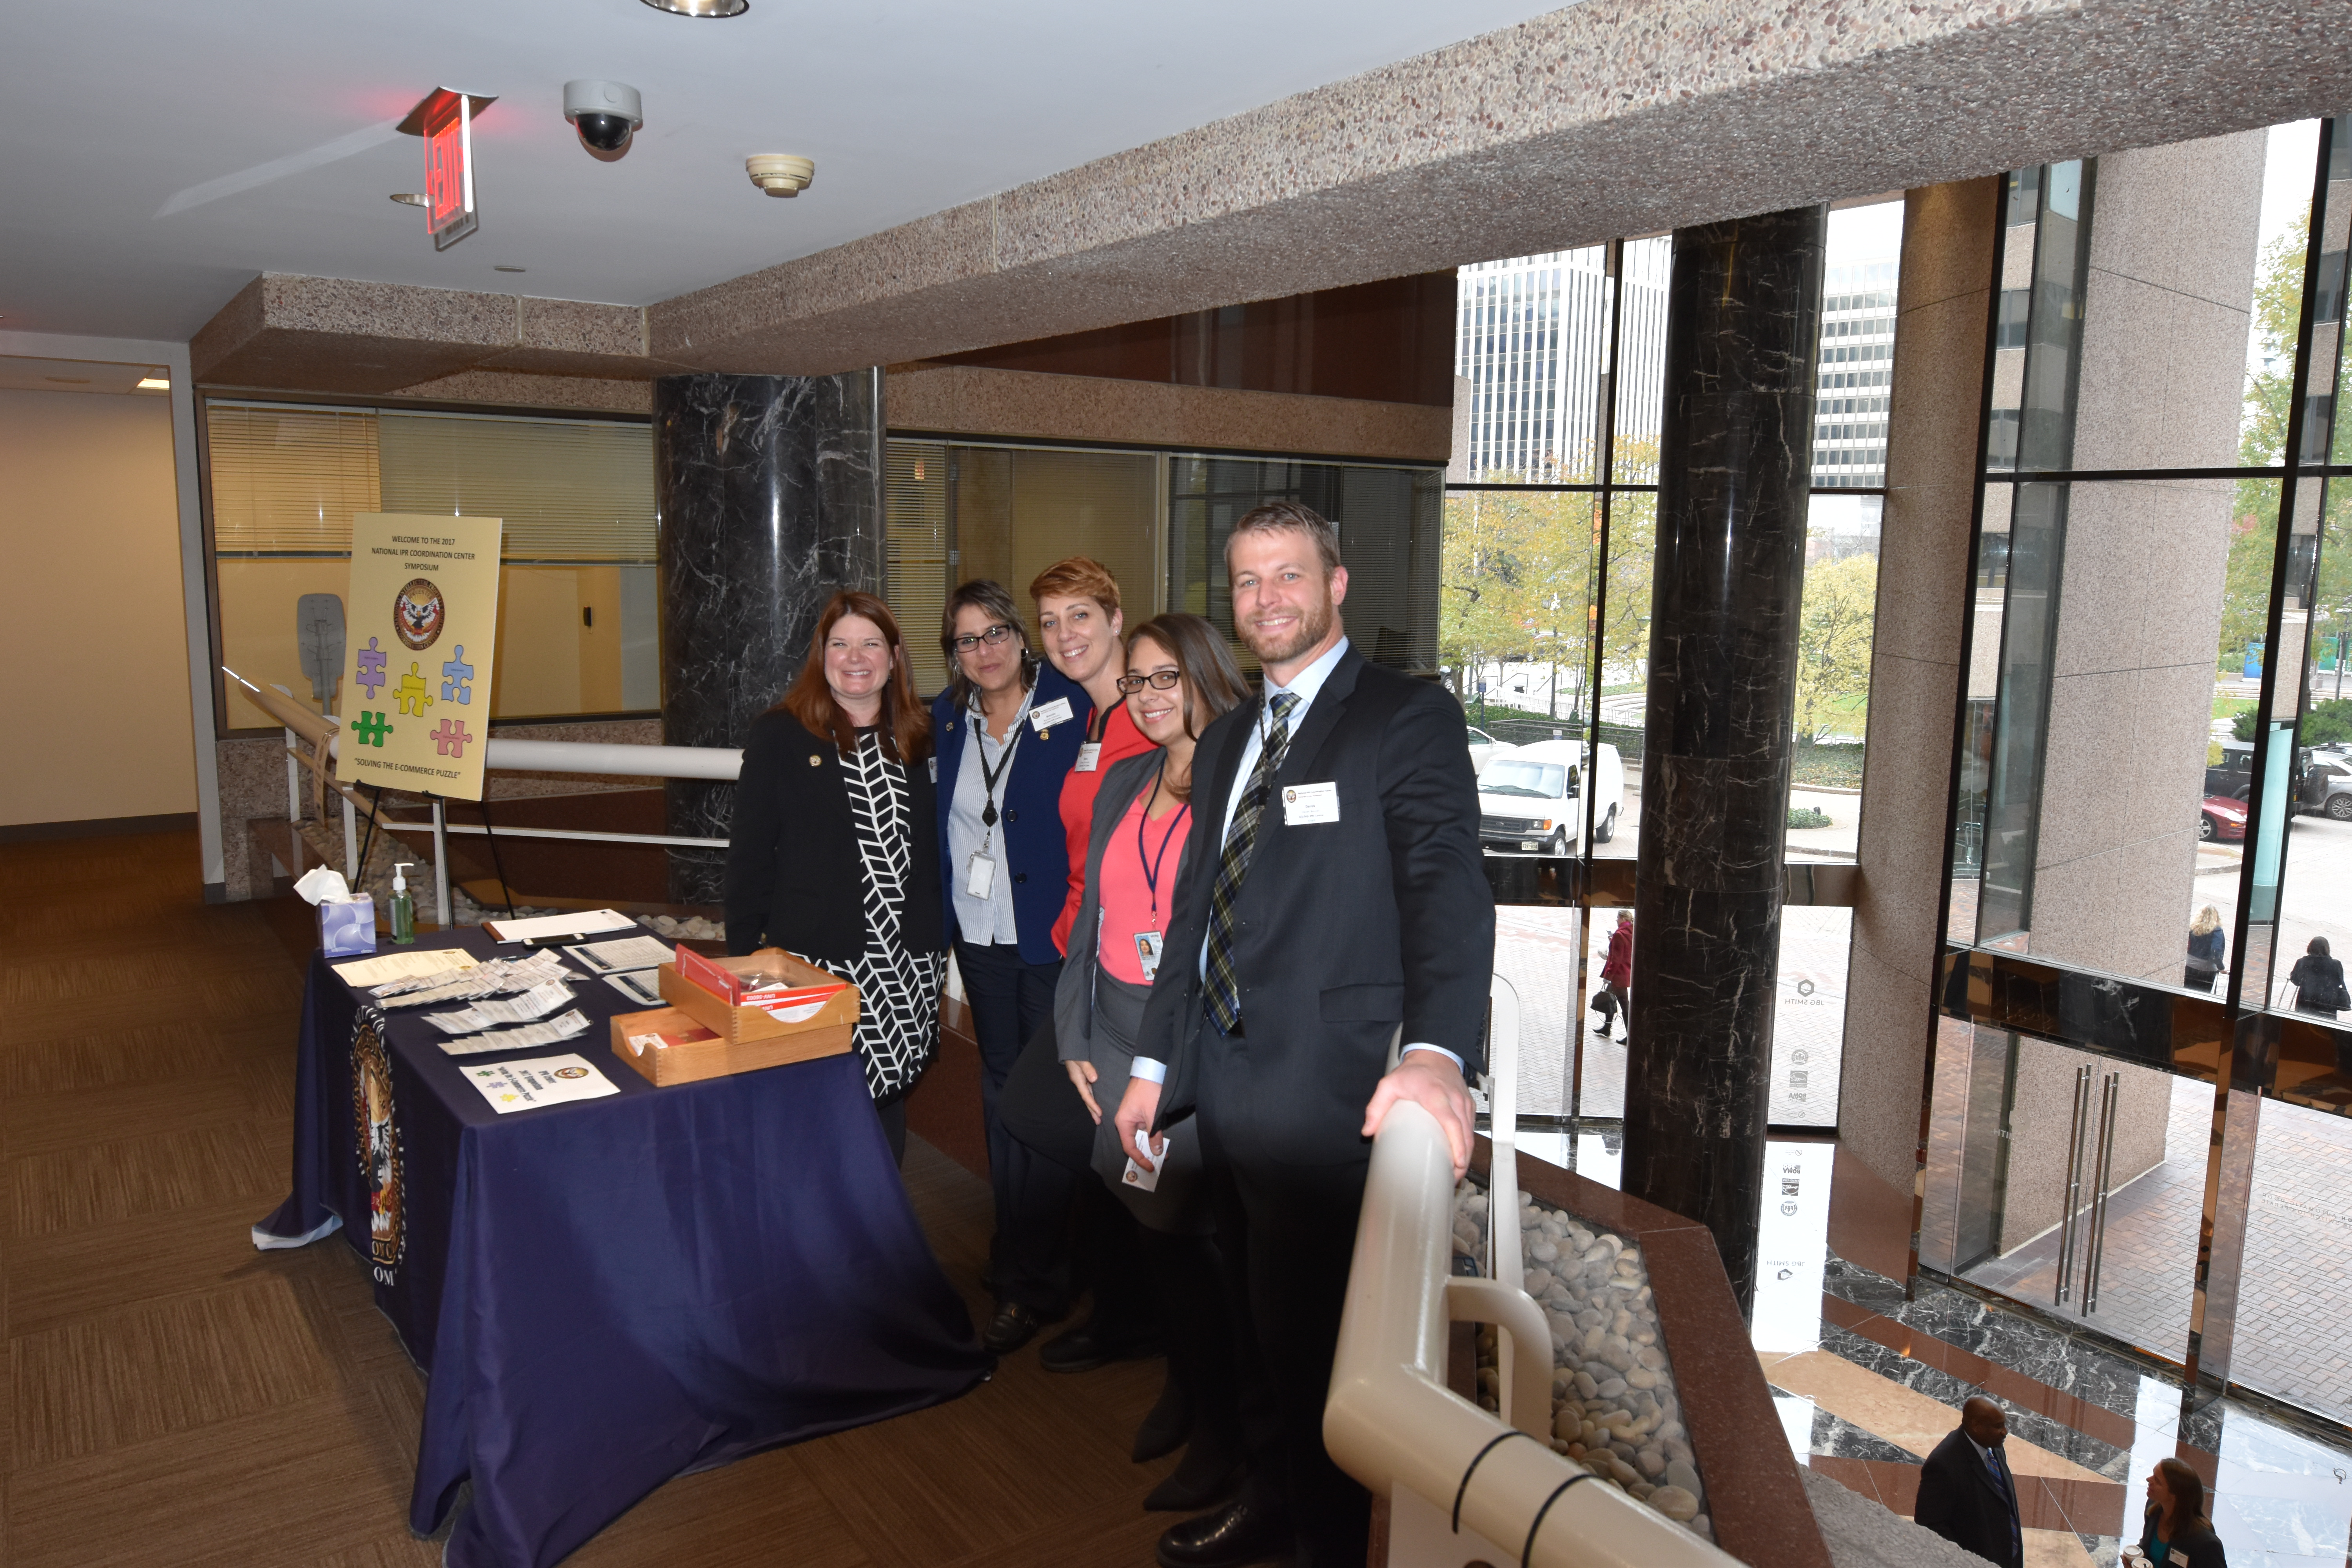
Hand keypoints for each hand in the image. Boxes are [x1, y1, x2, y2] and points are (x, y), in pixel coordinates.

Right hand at [1064, 1059, 1102, 1123]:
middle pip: (1087, 1099)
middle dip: (1092, 1110)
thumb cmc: (1075, 1053)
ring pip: (1088, 1096)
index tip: (1099, 1113)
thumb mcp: (1081, 1059)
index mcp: (1078, 1079)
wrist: (1070, 1048)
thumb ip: (1087, 1068)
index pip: (1086, 1095)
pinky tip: (1097, 1102)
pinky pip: (1089, 1091)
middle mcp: (1079, 1082)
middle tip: (1098, 1121)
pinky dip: (1093, 1098)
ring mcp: (1081, 1081)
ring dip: (1093, 1106)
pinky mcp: (1084, 1078)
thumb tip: (1094, 1079)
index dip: (1093, 1105)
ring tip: (1098, 1116)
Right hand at [1114, 1075, 1165, 1172]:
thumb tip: (1157, 1151)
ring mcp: (1133, 1118)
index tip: (1149, 1166)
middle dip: (1147, 1153)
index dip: (1139, 1158)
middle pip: (1134, 1143)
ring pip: (1141, 1137)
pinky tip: (1162, 1142)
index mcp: (1123, 1123)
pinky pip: (1146, 1130)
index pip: (1129, 1147)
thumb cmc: (1148, 1091)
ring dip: (1152, 1145)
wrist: (1151, 1071)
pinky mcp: (1140, 1115)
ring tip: (1164, 1153)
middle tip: (1159, 1163)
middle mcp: (1125, 1122)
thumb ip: (1154, 1134)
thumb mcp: (1153, 1114)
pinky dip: (1153, 1136)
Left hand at [1363, 1051, 1475, 1179]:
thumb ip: (1376, 1107)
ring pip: (1471, 1133)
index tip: (1456, 1162)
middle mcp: (1454, 1100)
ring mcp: (1464, 1103)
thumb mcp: (1389, 1084)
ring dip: (1466, 1154)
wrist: (1434, 1054)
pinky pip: (1471, 1128)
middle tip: (1453, 1177)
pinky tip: (1460, 1156)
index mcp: (1436, 1096)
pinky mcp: (1468, 1106)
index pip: (1452, 1123)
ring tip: (1456, 1173)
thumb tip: (1368, 1131)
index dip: (1457, 1145)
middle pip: (1465, 1134)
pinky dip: (1468, 1144)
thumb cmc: (1414, 1071)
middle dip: (1463, 1159)